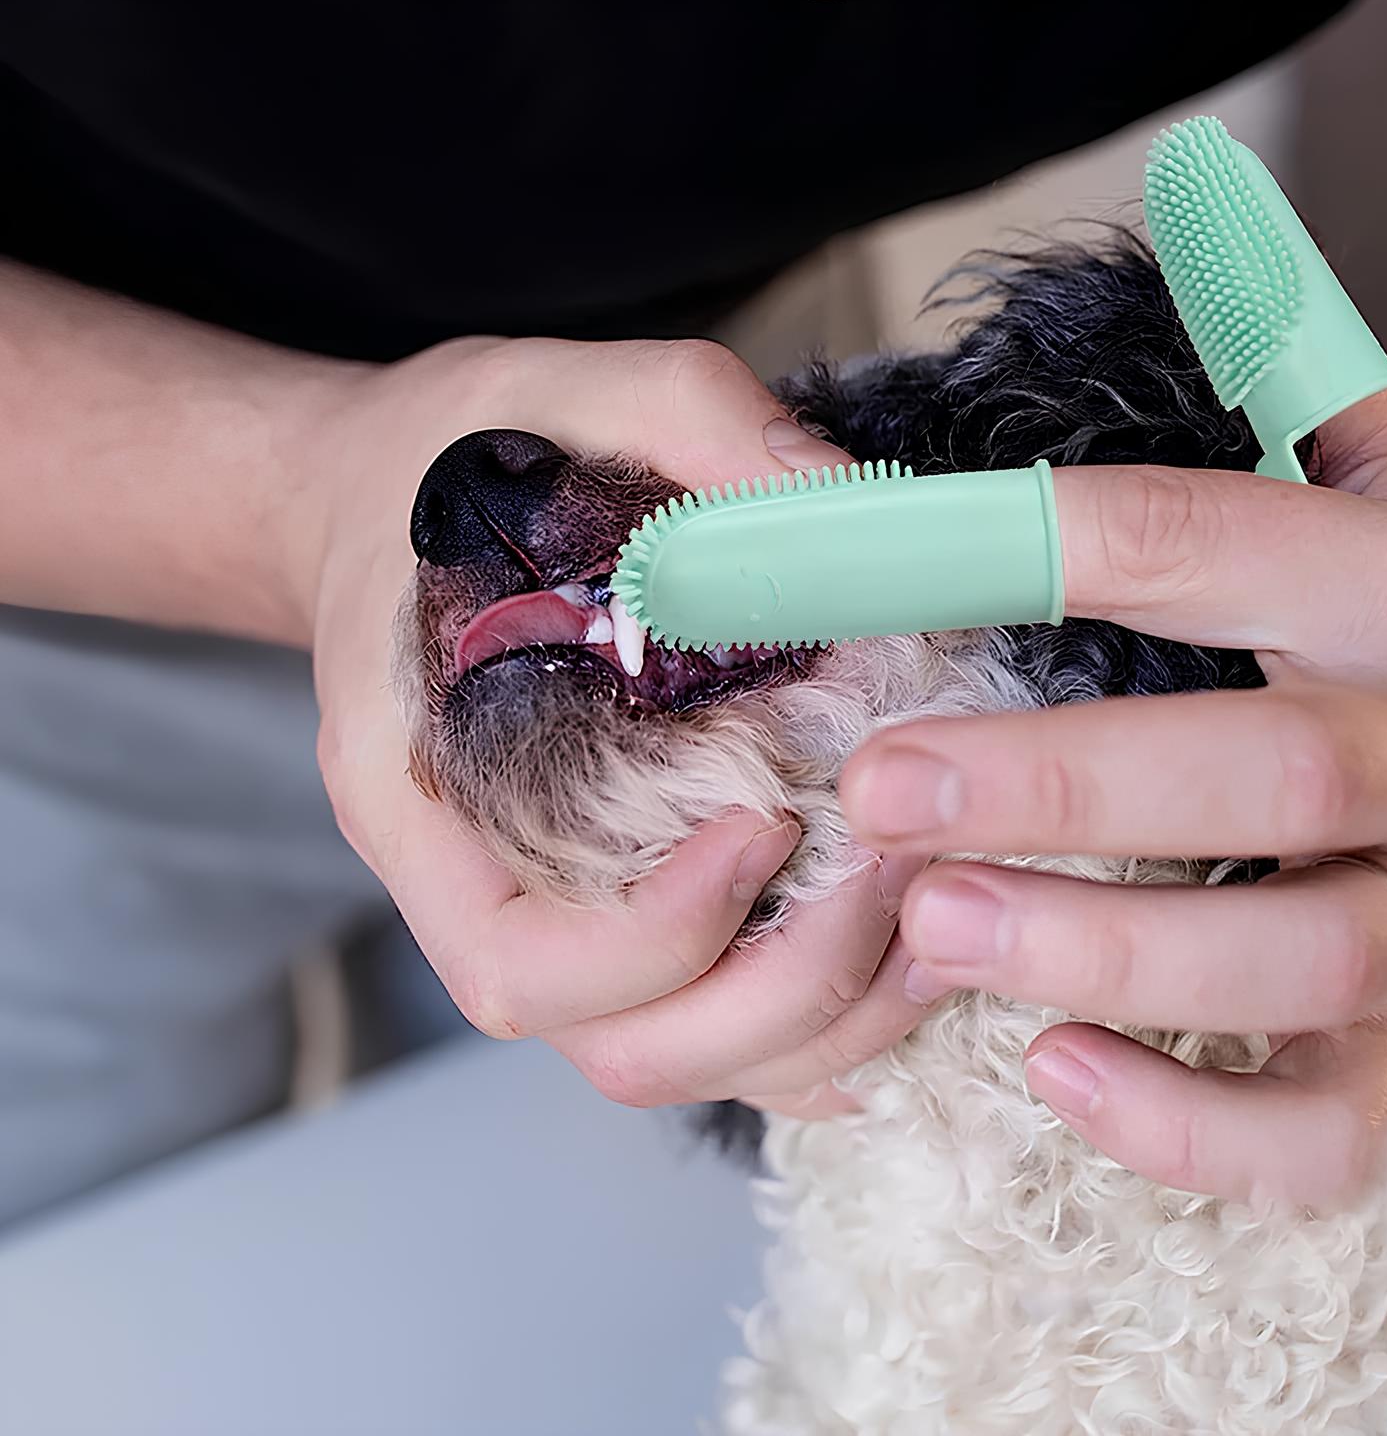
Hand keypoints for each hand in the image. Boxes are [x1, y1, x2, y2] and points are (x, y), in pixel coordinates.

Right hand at [310, 334, 925, 1113]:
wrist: (389, 499)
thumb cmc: (459, 461)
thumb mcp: (568, 391)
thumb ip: (699, 425)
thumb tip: (855, 504)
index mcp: (423, 798)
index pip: (521, 964)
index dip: (663, 931)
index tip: (768, 816)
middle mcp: (483, 889)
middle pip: (622, 1047)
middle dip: (782, 989)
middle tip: (892, 869)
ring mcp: (557, 912)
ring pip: (687, 1060)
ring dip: (827, 1019)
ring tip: (931, 911)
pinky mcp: (623, 905)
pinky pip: (721, 1027)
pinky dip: (823, 1027)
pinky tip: (906, 963)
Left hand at [841, 390, 1386, 1206]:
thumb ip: (1296, 369)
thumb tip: (1201, 211)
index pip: (1193, 543)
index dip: (1010, 545)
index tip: (842, 568)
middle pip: (1261, 772)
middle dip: (1061, 788)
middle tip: (879, 793)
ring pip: (1295, 961)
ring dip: (1108, 952)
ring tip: (938, 930)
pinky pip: (1321, 1133)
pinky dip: (1191, 1128)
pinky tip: (1053, 1072)